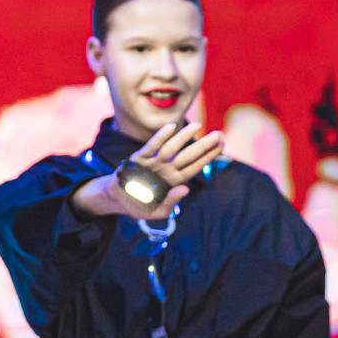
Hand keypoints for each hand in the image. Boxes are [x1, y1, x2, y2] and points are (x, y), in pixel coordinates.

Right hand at [70, 121, 223, 220]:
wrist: (117, 200)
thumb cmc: (139, 205)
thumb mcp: (157, 212)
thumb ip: (171, 203)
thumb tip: (185, 190)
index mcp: (173, 182)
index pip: (194, 168)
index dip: (208, 157)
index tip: (221, 146)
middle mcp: (166, 169)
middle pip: (188, 156)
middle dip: (203, 145)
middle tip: (218, 134)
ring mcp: (153, 163)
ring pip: (172, 148)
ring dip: (184, 137)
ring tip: (197, 126)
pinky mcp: (139, 159)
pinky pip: (151, 147)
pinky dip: (160, 137)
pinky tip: (170, 127)